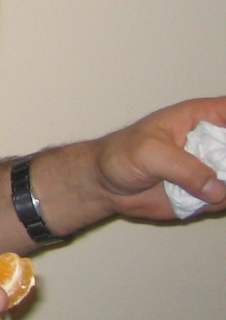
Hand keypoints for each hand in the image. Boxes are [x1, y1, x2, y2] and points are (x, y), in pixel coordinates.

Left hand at [91, 96, 225, 220]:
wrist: (106, 185)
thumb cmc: (121, 155)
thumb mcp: (148, 154)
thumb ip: (184, 168)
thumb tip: (217, 189)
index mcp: (201, 117)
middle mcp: (215, 141)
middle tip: (216, 173)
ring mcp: (216, 168)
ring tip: (191, 187)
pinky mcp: (212, 194)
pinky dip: (222, 203)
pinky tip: (201, 201)